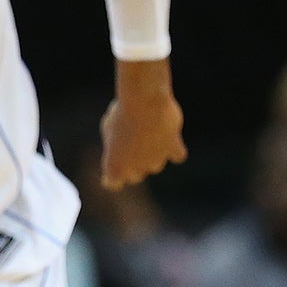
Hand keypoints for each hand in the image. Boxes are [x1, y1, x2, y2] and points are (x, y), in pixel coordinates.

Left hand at [99, 59, 186, 188]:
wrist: (143, 102)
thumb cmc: (121, 113)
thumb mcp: (109, 128)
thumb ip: (116, 143)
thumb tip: (128, 144)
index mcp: (114, 167)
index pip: (113, 184)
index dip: (113, 175)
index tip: (115, 162)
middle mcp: (135, 169)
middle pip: (136, 176)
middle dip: (133, 163)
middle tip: (130, 141)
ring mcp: (156, 161)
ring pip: (155, 166)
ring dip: (153, 155)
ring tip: (148, 133)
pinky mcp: (173, 149)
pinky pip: (178, 156)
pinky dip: (175, 149)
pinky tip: (170, 138)